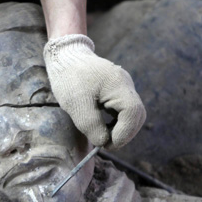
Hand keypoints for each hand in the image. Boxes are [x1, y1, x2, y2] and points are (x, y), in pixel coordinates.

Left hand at [44, 34, 145, 149]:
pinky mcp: (116, 90)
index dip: (124, 133)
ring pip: (132, 114)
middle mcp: (126, 85)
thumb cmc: (69, 79)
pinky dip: (117, 121)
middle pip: (137, 115)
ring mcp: (123, 87)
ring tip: (103, 136)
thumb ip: (91, 125)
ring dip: (121, 128)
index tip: (107, 144)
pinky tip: (103, 126)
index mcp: (118, 85)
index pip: (132, 113)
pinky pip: (123, 110)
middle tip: (106, 144)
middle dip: (124, 133)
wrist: (65, 57)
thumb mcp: (76, 105)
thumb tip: (103, 142)